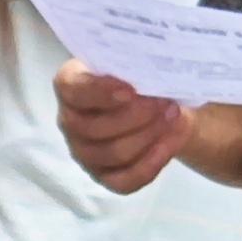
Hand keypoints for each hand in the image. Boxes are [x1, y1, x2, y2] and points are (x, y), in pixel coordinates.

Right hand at [56, 62, 191, 195]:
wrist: (157, 102)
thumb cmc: (138, 76)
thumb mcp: (133, 60)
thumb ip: (132, 62)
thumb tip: (147, 71)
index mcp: (69, 86)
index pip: (73, 90)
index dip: (100, 91)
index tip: (131, 89)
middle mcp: (69, 122)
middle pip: (95, 128)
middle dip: (136, 115)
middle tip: (164, 102)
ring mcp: (84, 153)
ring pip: (114, 153)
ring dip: (149, 135)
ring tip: (172, 116)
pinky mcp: (104, 177)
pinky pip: (126, 179)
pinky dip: (152, 162)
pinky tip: (170, 141)